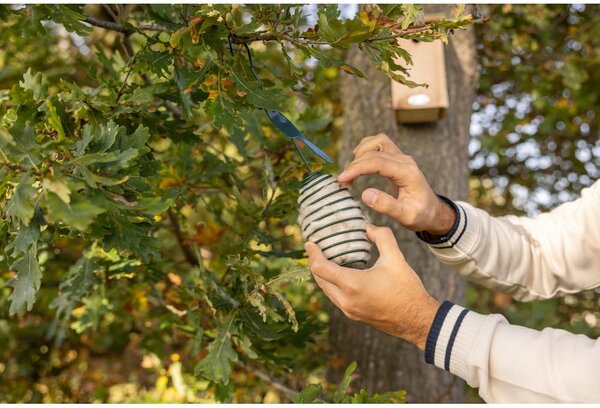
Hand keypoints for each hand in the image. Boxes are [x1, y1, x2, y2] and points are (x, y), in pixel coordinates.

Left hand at [306, 224, 439, 350]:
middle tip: (317, 249)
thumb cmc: (407, 290)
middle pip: (319, 279)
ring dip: (323, 275)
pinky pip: (335, 298)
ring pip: (326, 290)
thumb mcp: (396, 258)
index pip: (320, 268)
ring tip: (327, 260)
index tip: (310, 243)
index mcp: (352, 284)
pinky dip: (332, 285)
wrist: (418, 320)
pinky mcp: (354, 316)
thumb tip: (368, 227)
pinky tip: (341, 276)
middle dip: (315, 263)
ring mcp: (348, 311)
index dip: (312, 254)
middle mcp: (345, 300)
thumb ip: (382, 237)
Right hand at [337, 133, 455, 235]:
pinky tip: (359, 161)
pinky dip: (367, 148)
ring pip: (378, 141)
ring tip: (351, 171)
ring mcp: (402, 157)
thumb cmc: (421, 215)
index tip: (342, 179)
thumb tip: (365, 194)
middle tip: (343, 181)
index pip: (378, 162)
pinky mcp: (397, 158)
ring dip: (362, 152)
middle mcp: (405, 161)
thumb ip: (387, 206)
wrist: (433, 211)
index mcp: (407, 173)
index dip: (357, 168)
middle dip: (355, 164)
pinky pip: (380, 144)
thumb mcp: (406, 217)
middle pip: (375, 152)